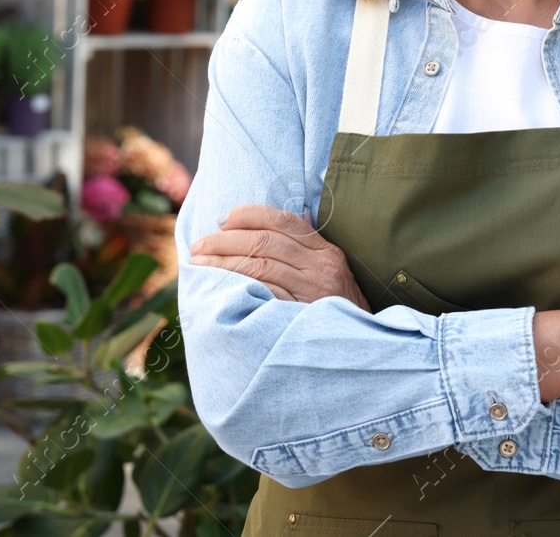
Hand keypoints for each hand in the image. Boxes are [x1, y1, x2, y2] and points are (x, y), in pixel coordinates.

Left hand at [188, 204, 371, 311]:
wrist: (361, 344)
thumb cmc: (340, 306)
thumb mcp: (332, 270)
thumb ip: (309, 246)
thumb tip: (286, 218)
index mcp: (325, 250)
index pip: (282, 220)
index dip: (248, 215)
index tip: (222, 220)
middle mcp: (319, 266)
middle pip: (263, 242)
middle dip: (224, 241)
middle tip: (200, 246)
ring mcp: (310, 290)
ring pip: (258, 266)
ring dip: (222, 262)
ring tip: (199, 264)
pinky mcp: (299, 314)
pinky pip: (262, 294)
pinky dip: (237, 287)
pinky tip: (218, 286)